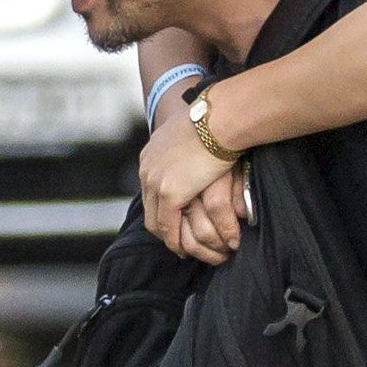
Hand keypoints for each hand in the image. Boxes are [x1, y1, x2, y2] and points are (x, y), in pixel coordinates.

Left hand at [138, 121, 237, 263]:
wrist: (219, 117)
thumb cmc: (215, 121)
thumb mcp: (193, 134)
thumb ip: (190, 149)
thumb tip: (201, 159)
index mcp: (152, 154)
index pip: (150, 189)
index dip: (162, 207)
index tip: (175, 219)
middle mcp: (147, 169)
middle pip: (149, 208)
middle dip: (162, 227)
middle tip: (177, 241)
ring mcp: (155, 182)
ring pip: (155, 221)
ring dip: (168, 238)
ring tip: (183, 249)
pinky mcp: (169, 194)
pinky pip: (168, 227)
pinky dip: (175, 241)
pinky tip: (186, 249)